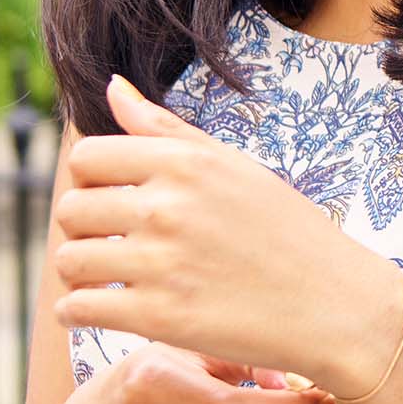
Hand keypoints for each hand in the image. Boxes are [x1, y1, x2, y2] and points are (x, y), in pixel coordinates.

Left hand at [51, 73, 366, 377]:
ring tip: (102, 280)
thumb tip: (113, 85)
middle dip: (82, 229)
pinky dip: (78, 312)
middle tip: (108, 246)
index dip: (91, 182)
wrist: (334, 304)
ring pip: (68, 261)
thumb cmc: (286, 231)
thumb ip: (166, 128)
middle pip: (71, 209)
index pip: (86, 157)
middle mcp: (168, 207)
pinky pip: (79, 309)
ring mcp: (162, 263)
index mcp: (184, 163)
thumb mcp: (233, 167)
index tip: (112, 202)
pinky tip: (98, 311)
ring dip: (77, 273)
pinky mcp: (160, 318)